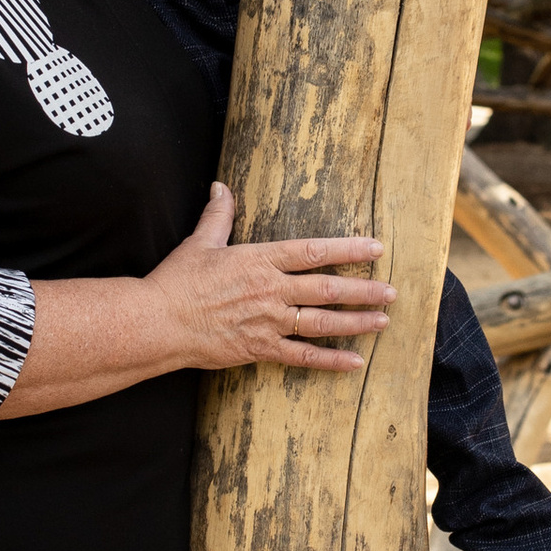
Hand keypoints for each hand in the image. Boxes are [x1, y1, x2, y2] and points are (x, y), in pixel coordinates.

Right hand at [144, 183, 394, 372]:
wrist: (158, 322)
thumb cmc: (177, 281)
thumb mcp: (200, 242)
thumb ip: (218, 215)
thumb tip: (222, 187)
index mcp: (260, 260)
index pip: (313, 251)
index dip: (347, 249)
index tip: (375, 248)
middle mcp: (270, 290)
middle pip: (327, 288)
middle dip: (364, 290)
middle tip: (392, 291)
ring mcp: (268, 322)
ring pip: (322, 322)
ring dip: (356, 323)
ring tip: (383, 322)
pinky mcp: (260, 349)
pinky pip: (302, 357)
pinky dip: (330, 361)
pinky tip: (354, 362)